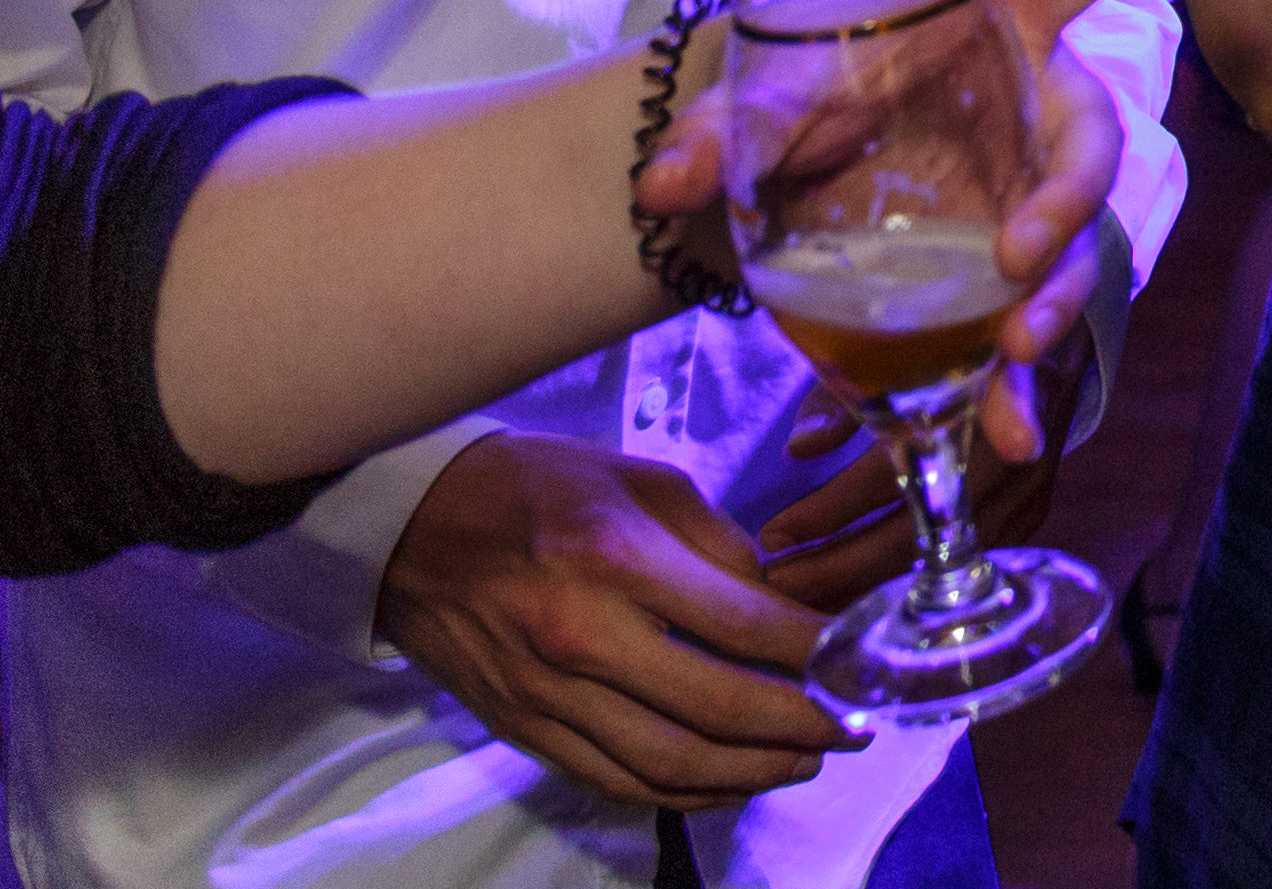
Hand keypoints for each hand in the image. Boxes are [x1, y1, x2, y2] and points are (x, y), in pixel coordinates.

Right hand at [379, 435, 845, 810]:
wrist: (408, 529)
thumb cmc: (533, 487)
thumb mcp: (639, 480)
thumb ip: (716, 543)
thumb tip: (779, 601)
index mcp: (619, 560)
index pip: (743, 624)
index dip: (816, 653)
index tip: (863, 659)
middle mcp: (583, 637)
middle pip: (716, 706)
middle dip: (802, 724)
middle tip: (856, 725)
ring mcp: (549, 694)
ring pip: (670, 762)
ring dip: (751, 770)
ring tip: (807, 759)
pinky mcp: (525, 729)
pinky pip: (616, 780)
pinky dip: (683, 791)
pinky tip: (729, 781)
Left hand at [641, 0, 1263, 457]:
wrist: (788, 185)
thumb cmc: (810, 101)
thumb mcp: (770, 96)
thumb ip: (728, 129)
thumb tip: (665, 181)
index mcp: (1007, 20)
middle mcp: (1036, 110)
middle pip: (1088, 147)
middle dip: (1068, 202)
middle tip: (1019, 253)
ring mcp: (1027, 198)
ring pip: (1073, 252)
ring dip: (1053, 305)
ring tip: (1013, 357)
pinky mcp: (1000, 282)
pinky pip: (1026, 334)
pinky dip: (1014, 389)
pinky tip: (1001, 436)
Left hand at [753, 299, 1100, 607]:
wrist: (1056, 330)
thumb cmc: (964, 331)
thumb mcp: (900, 340)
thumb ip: (849, 390)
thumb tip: (798, 449)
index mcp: (971, 396)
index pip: (888, 473)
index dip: (828, 510)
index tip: (773, 532)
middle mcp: (1009, 451)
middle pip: (912, 534)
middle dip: (836, 566)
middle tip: (776, 580)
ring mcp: (1028, 489)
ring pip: (938, 561)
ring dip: (867, 585)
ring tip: (806, 598)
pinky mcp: (1034, 512)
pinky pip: (966, 561)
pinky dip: (912, 579)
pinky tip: (865, 591)